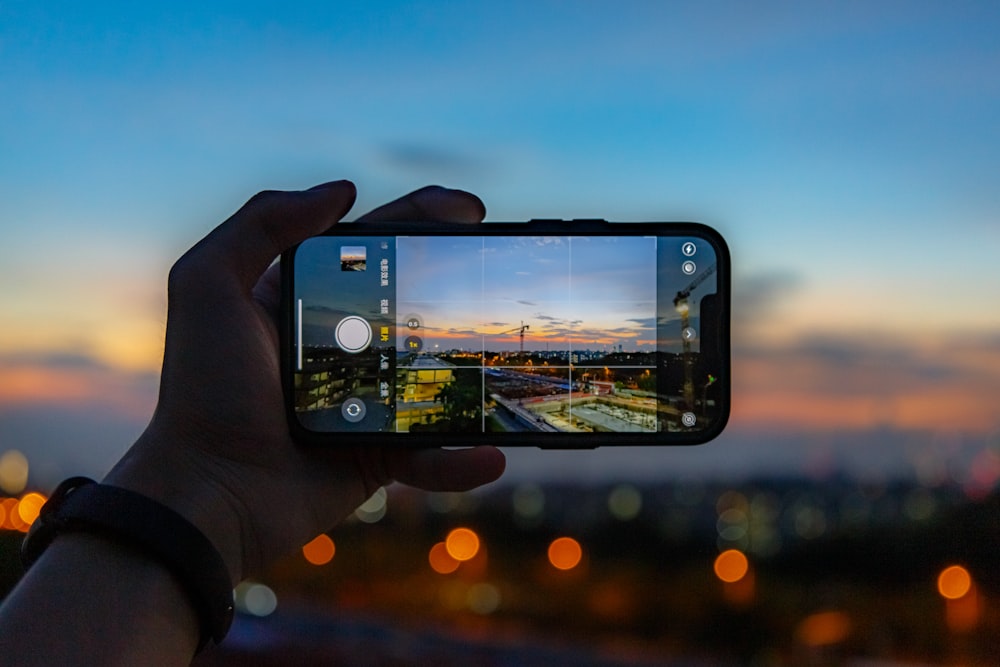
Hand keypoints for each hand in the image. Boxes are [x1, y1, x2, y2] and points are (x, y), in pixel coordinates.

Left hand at [104, 181, 505, 584]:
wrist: (208, 492)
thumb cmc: (203, 389)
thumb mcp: (208, 286)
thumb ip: (260, 225)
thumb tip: (343, 189)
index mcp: (299, 300)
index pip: (368, 247)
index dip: (418, 219)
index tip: (468, 208)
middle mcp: (336, 345)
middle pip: (411, 300)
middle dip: (457, 275)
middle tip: (500, 253)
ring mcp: (361, 400)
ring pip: (432, 375)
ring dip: (471, 364)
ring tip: (503, 353)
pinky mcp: (374, 454)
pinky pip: (428, 455)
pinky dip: (460, 459)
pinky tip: (493, 455)